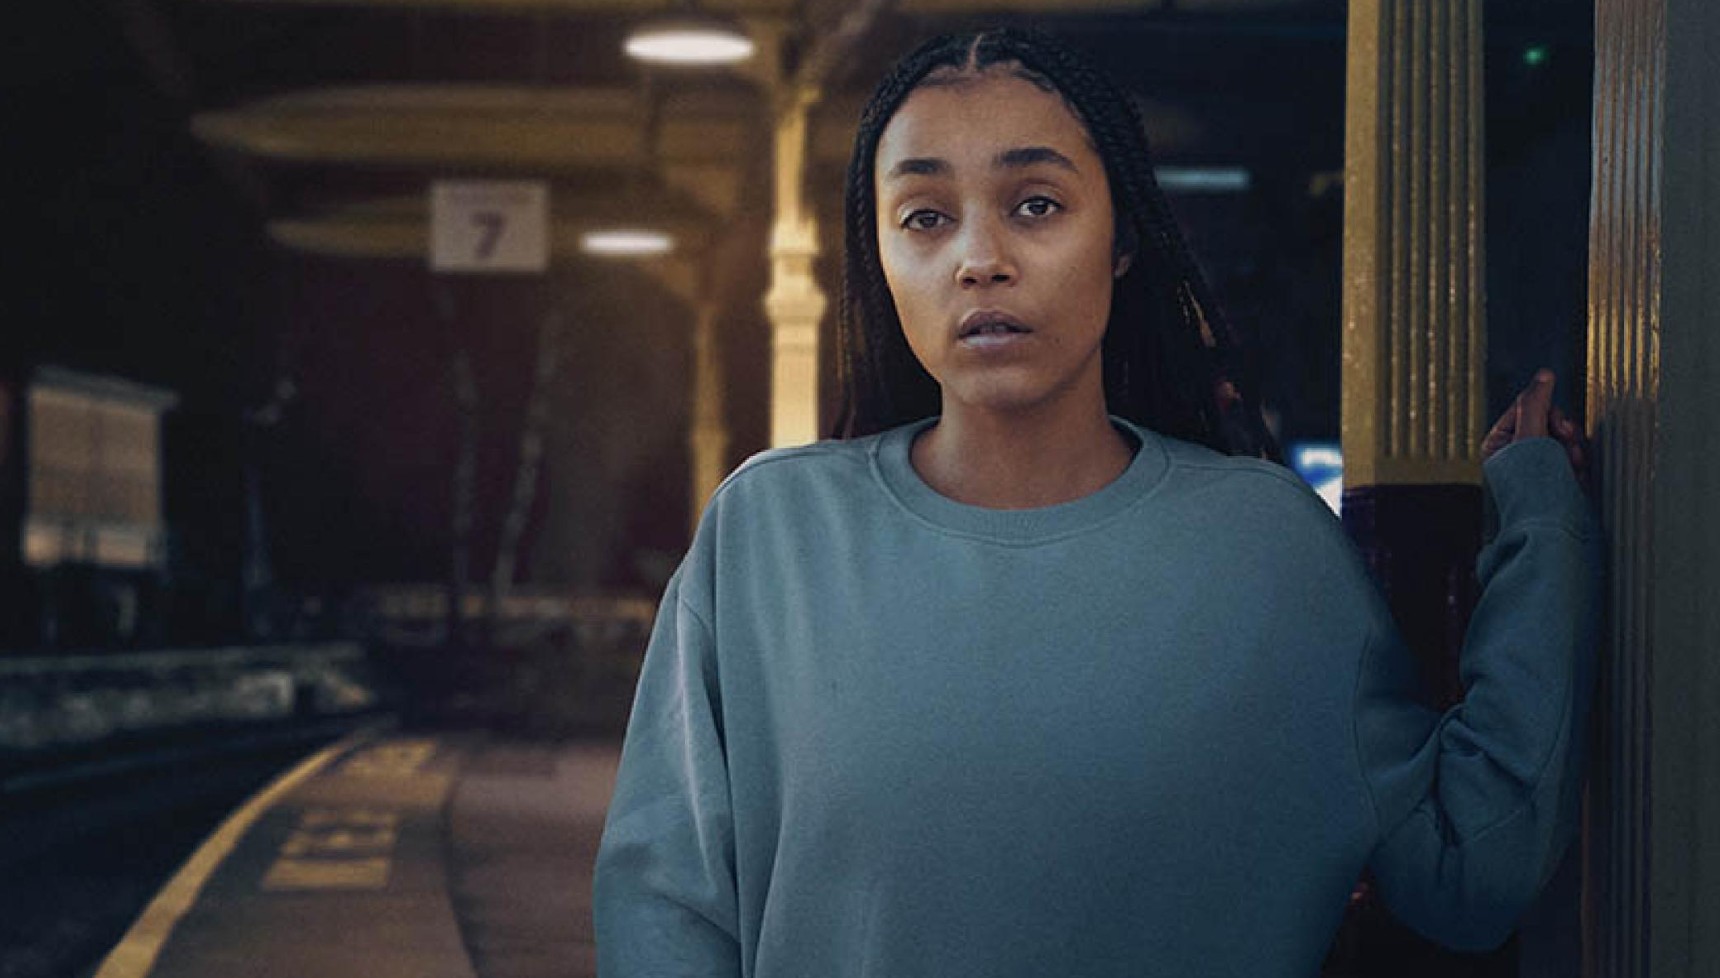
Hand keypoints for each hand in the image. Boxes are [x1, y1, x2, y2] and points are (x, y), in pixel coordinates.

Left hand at [1480, 369, 1588, 486]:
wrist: (1551, 528)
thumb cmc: (1533, 486)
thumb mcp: (1531, 438)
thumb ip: (1536, 404)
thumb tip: (1544, 373)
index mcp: (1499, 442)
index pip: (1527, 408)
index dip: (1547, 413)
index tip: (1557, 429)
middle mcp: (1516, 453)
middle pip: (1549, 421)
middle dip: (1563, 434)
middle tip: (1568, 449)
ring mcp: (1537, 466)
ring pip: (1565, 439)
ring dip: (1573, 450)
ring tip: (1572, 469)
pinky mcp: (1556, 478)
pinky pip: (1574, 457)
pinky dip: (1579, 465)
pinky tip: (1576, 479)